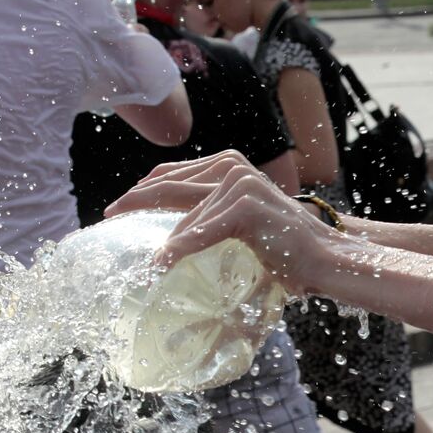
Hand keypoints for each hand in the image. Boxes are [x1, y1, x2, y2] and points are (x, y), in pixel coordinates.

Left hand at [104, 151, 346, 293]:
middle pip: (171, 186)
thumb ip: (213, 218)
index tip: (116, 208)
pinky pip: (204, 231)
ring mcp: (241, 184)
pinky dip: (182, 248)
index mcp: (230, 167)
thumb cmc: (287, 249)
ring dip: (170, 245)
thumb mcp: (242, 226)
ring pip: (189, 218)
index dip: (143, 190)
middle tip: (106, 216)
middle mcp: (233, 168)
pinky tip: (162, 262)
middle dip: (135, 201)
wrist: (326, 257)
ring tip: (152, 266)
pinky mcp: (247, 205)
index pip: (175, 174)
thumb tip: (175, 234)